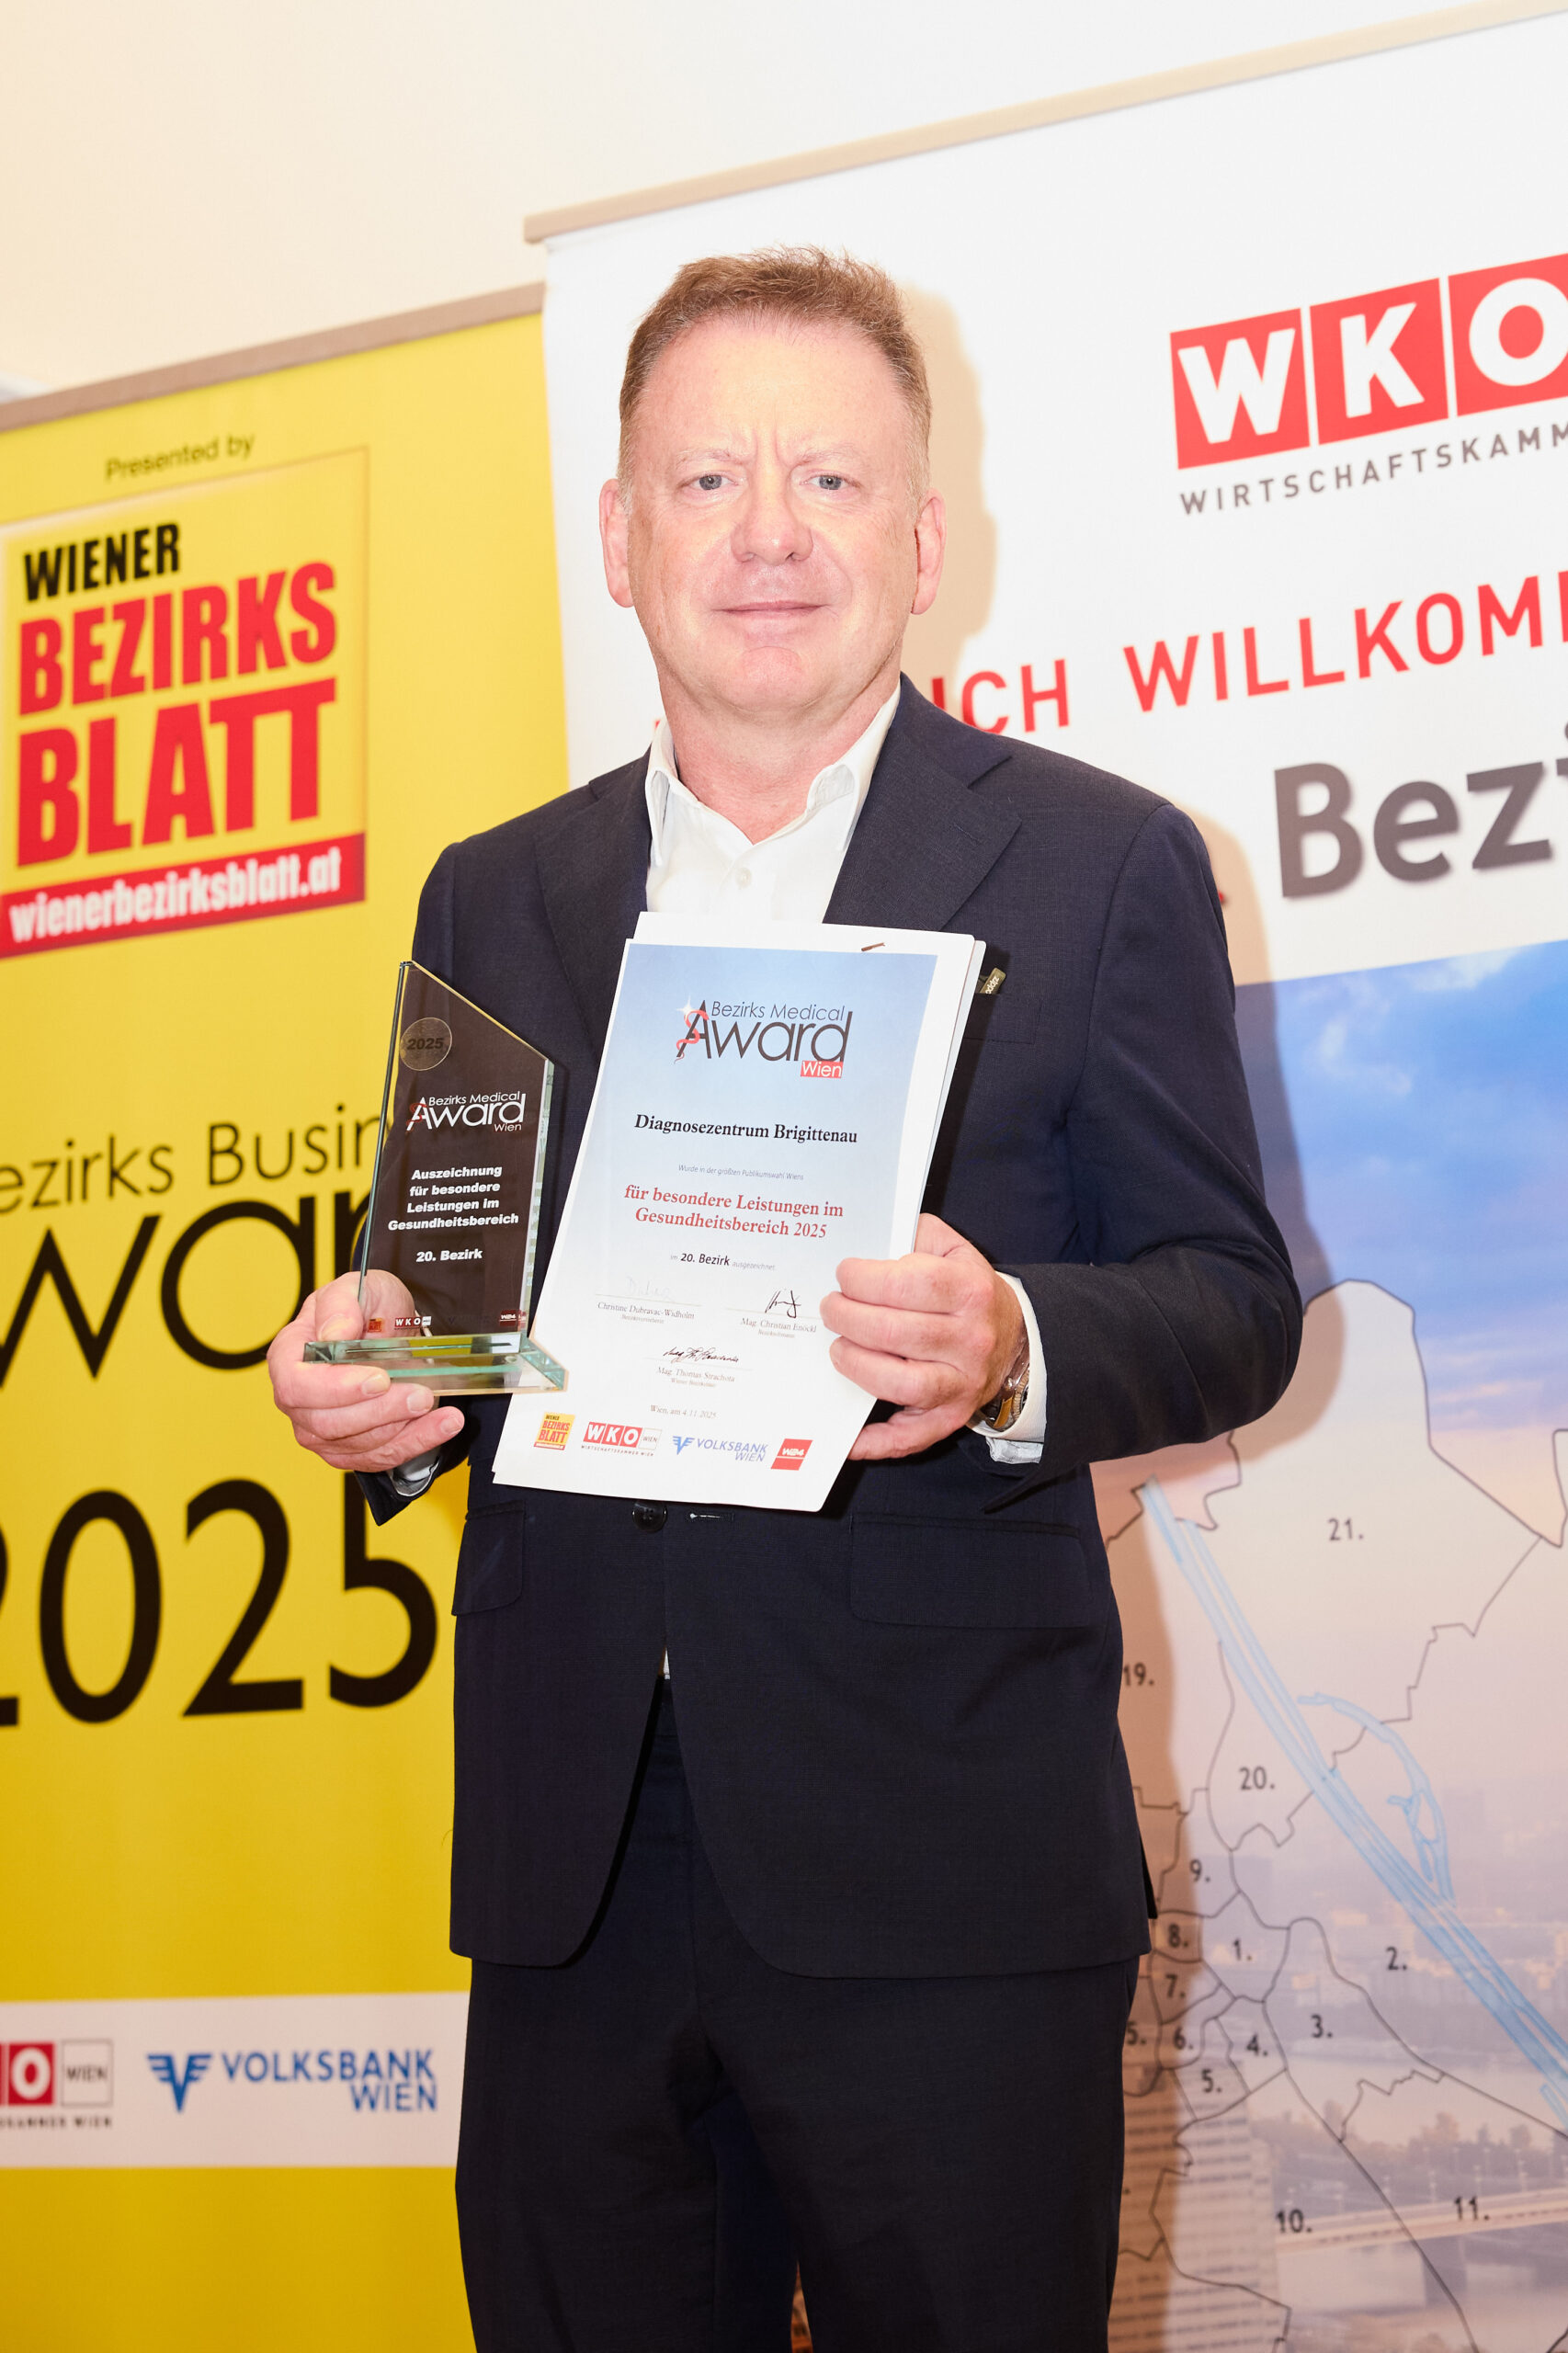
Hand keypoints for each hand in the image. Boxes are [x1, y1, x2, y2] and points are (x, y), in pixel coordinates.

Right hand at [266, 1270, 466, 1474]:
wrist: (392, 1329)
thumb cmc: (368, 1309)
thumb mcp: (358, 1288)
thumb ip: (341, 1305)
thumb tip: (333, 1334)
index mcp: (290, 1357)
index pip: (297, 1386)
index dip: (336, 1389)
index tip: (378, 1379)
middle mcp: (299, 1400)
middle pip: (328, 1423)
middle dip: (380, 1412)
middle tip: (419, 1393)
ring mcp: (321, 1430)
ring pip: (358, 1445)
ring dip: (403, 1428)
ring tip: (434, 1402)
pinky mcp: (350, 1449)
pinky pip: (381, 1456)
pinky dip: (416, 1442)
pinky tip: (442, 1424)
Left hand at [821, 1212, 1026, 1462]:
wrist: (1014, 1339)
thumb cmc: (968, 1293)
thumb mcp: (954, 1250)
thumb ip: (915, 1234)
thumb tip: (869, 1236)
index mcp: (970, 1291)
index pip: (908, 1283)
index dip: (864, 1278)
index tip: (844, 1274)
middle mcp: (971, 1339)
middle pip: (895, 1332)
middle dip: (848, 1318)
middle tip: (830, 1308)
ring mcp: (962, 1383)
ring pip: (901, 1383)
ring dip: (857, 1366)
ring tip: (839, 1348)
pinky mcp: (950, 1417)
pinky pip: (910, 1437)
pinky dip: (875, 1442)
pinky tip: (846, 1439)